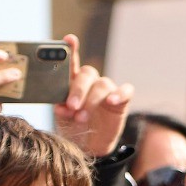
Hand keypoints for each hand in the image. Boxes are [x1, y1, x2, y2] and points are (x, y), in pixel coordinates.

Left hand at [53, 34, 133, 157]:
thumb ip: (61, 109)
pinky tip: (111, 101)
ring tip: (81, 117)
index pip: (72, 61)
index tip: (69, 39)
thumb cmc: (74, 127)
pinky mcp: (121, 101)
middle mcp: (91, 82)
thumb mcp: (63, 118)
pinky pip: (126, 91)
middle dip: (78, 90)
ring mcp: (107, 90)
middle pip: (87, 74)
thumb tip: (59, 107)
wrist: (90, 146)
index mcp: (73, 81)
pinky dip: (119, 94)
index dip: (71, 49)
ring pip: (102, 85)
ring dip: (91, 101)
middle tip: (71, 106)